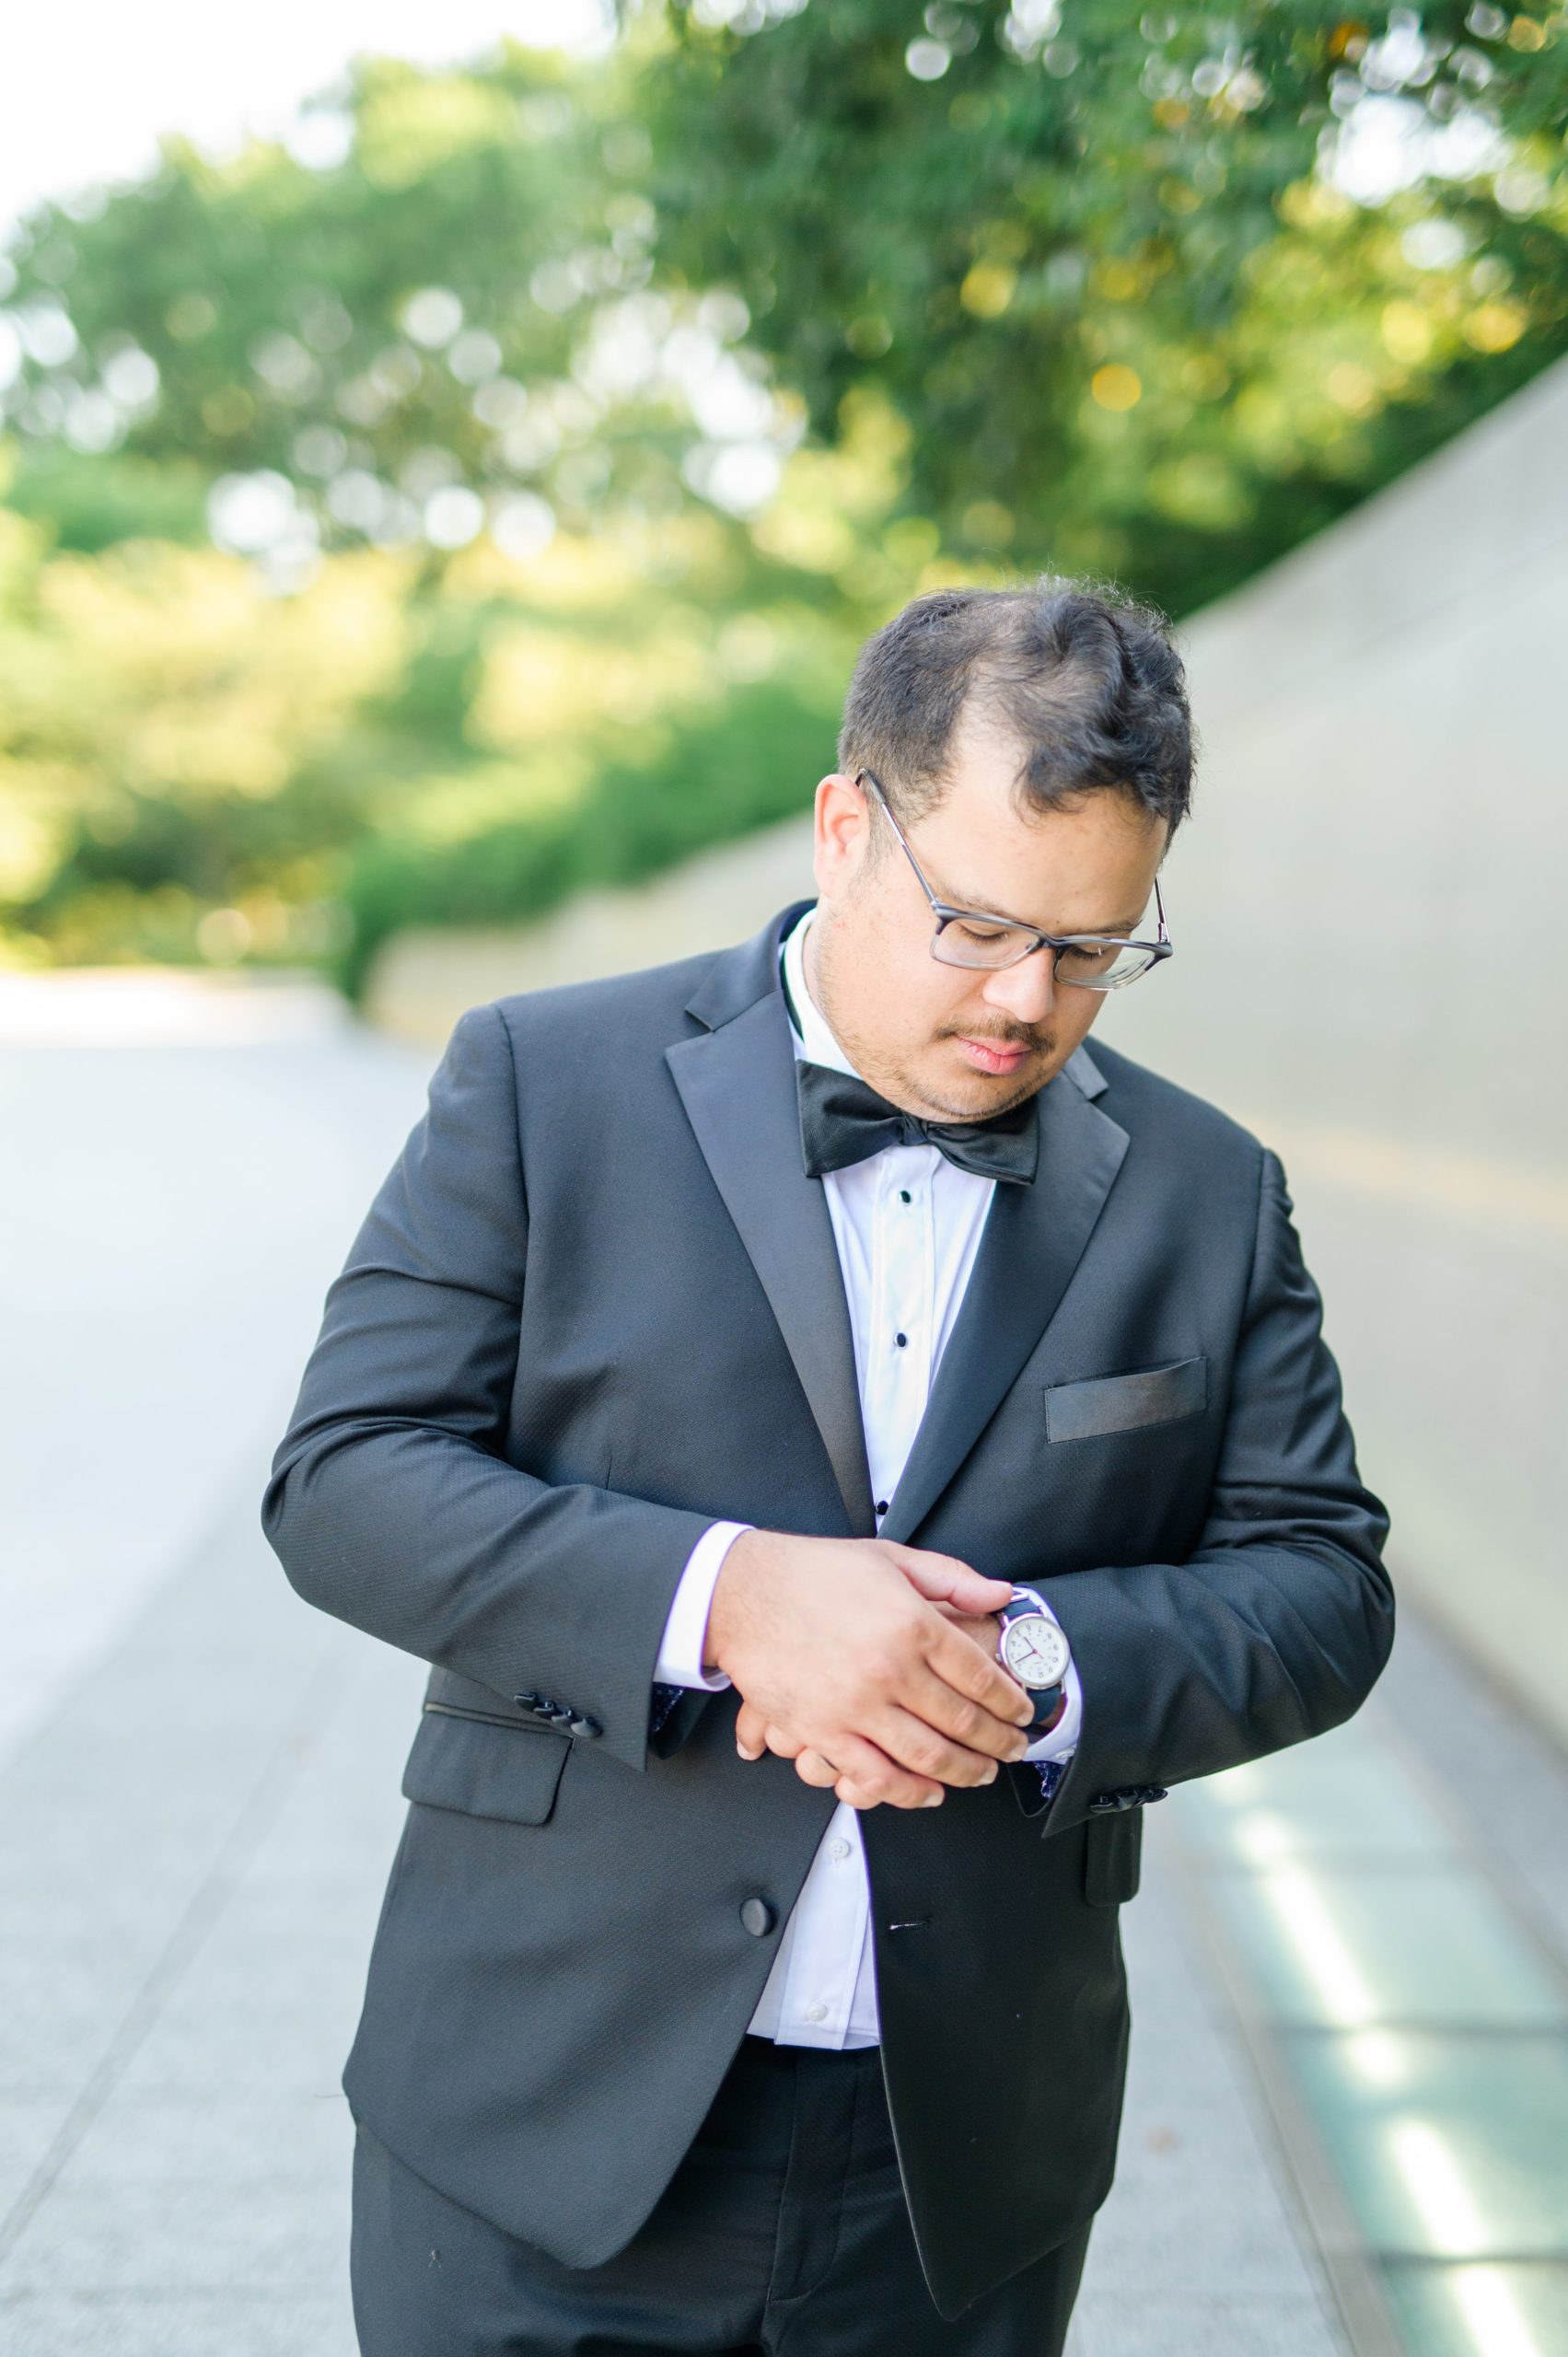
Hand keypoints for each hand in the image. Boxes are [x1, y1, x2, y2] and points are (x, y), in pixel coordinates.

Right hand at [710, 1530, 1033, 1811]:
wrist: (743, 1593)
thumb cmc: (814, 1573)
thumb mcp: (890, 1559)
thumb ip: (952, 1578)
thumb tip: (1000, 1594)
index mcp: (912, 1623)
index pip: (981, 1675)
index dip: (1011, 1700)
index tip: (1023, 1712)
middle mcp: (890, 1668)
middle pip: (963, 1722)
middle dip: (998, 1742)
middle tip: (1013, 1748)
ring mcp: (856, 1705)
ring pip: (928, 1756)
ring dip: (964, 1772)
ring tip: (981, 1772)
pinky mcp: (823, 1731)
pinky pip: (875, 1776)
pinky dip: (909, 1792)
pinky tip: (928, 1792)